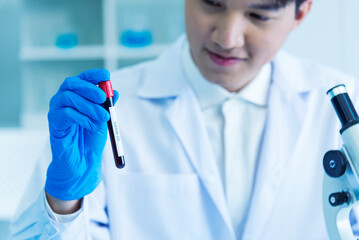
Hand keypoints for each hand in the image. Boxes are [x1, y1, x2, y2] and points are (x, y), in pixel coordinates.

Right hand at [45, 69, 117, 200]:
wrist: (83, 162)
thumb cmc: (92, 139)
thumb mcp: (103, 120)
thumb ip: (107, 106)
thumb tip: (115, 92)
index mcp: (77, 96)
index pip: (82, 79)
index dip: (93, 75)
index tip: (106, 75)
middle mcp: (64, 100)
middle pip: (72, 84)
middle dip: (89, 88)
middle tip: (103, 98)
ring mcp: (56, 111)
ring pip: (69, 98)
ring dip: (89, 106)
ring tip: (103, 117)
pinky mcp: (53, 124)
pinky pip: (65, 114)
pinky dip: (81, 118)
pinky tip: (90, 126)